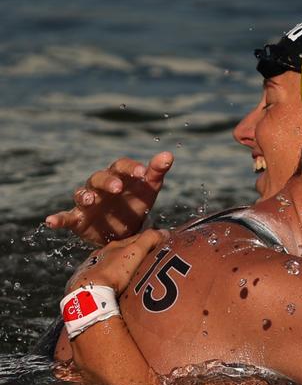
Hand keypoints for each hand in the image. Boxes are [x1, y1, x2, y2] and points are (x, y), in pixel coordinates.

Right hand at [45, 152, 173, 245]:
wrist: (125, 230)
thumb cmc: (136, 202)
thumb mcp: (149, 189)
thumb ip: (156, 172)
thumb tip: (168, 155)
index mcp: (118, 176)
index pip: (122, 166)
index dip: (131, 168)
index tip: (143, 173)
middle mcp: (100, 186)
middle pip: (99, 178)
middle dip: (107, 181)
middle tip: (118, 188)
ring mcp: (87, 202)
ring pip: (82, 194)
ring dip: (85, 196)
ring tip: (89, 199)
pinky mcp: (78, 219)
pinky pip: (66, 217)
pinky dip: (58, 219)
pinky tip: (51, 221)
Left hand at [67, 229, 169, 293]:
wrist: (89, 295)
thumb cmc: (114, 272)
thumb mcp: (135, 252)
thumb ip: (149, 239)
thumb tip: (165, 232)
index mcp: (113, 245)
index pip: (136, 239)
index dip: (151, 241)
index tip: (162, 246)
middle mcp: (102, 255)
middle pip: (124, 252)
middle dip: (137, 254)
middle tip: (152, 262)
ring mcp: (94, 269)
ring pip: (114, 265)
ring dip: (125, 268)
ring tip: (137, 276)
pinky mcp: (89, 285)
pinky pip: (106, 279)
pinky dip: (115, 280)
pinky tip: (120, 287)